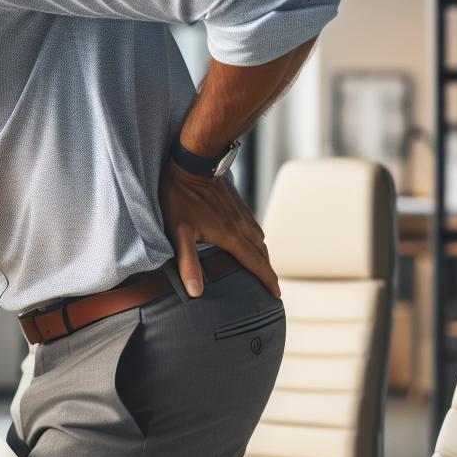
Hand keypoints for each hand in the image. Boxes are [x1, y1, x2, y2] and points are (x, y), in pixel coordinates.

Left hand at [158, 156, 280, 298]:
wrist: (194, 162)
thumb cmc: (182, 197)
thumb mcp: (180, 233)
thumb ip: (188, 263)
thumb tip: (196, 292)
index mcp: (231, 237)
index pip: (255, 264)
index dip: (267, 280)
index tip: (277, 294)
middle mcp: (241, 226)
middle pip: (261, 253)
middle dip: (268, 271)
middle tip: (272, 287)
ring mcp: (241, 214)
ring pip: (259, 239)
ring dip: (263, 255)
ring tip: (263, 267)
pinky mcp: (237, 204)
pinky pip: (253, 226)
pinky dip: (257, 240)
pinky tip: (251, 240)